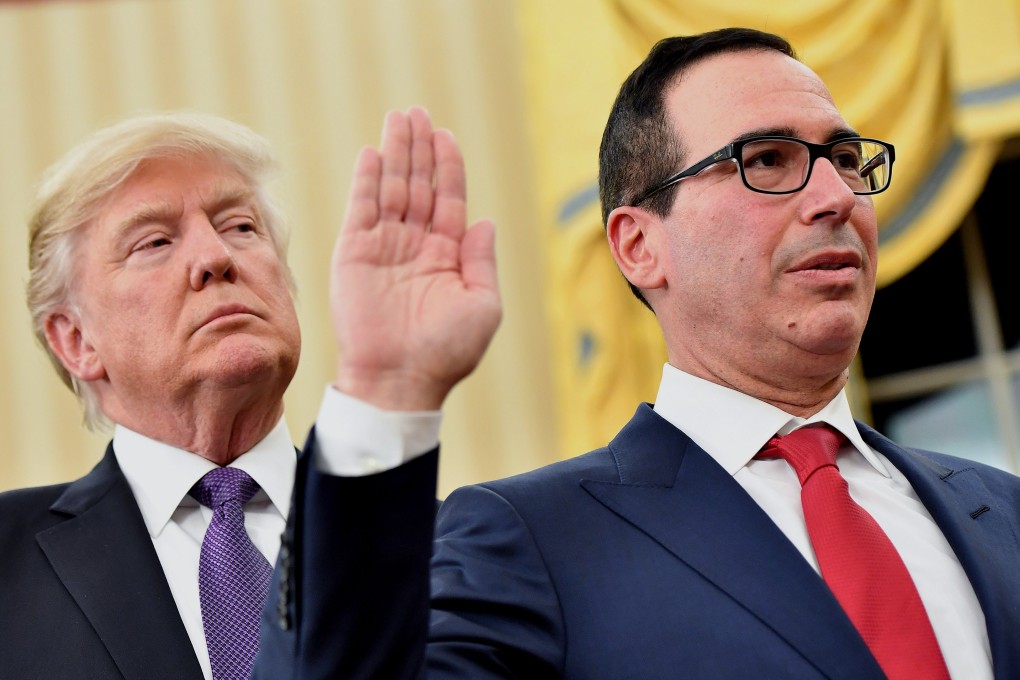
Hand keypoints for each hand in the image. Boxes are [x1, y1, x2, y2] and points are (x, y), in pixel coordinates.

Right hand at [329, 107, 501, 409]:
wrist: (399, 380)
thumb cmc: (446, 351)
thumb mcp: (482, 306)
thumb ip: (482, 261)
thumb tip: (485, 220)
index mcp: (447, 256)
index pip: (448, 200)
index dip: (448, 167)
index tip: (445, 136)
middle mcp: (415, 246)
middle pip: (418, 185)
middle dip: (419, 149)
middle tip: (418, 113)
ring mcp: (384, 248)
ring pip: (391, 188)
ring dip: (395, 153)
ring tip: (399, 119)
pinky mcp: (354, 254)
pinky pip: (361, 209)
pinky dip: (366, 180)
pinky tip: (373, 153)